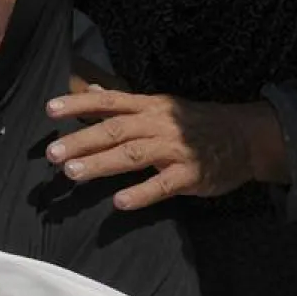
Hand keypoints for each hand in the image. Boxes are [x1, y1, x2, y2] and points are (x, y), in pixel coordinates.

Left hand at [45, 89, 288, 209]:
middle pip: (115, 130)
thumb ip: (125, 103)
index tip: (50, 109)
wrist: (246, 136)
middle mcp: (159, 124)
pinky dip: (140, 193)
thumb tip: (92, 92)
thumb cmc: (196, 122)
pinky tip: (119, 202)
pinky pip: (162, 185)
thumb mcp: (161, 106)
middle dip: (81, 140)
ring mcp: (175, 149)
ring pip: (132, 155)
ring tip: (72, 173)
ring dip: (101, 164)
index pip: (109, 102)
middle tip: (52, 153)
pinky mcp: (190, 174)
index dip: (79, 104)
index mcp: (150, 106)